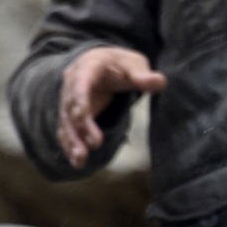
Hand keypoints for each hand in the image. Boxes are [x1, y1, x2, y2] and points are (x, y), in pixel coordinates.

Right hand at [58, 47, 166, 168]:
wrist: (106, 64)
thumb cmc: (122, 64)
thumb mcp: (136, 65)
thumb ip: (144, 75)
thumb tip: (160, 81)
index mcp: (87, 66)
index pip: (80, 83)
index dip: (80, 100)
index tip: (84, 117)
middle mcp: (72, 83)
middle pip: (71, 106)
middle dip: (80, 127)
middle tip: (93, 144)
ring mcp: (69, 100)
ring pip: (67, 121)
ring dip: (72, 141)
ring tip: (80, 160)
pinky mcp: (71, 115)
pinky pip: (68, 130)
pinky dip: (70, 145)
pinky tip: (77, 161)